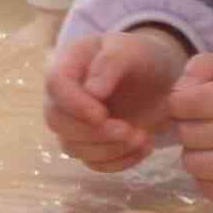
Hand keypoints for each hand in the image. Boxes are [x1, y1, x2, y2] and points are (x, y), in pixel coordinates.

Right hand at [44, 28, 185, 171]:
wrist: (157, 77)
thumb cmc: (140, 57)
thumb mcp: (131, 50)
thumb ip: (110, 64)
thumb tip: (91, 91)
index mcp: (69, 64)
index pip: (55, 85)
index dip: (74, 104)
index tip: (102, 115)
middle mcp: (64, 96)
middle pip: (57, 121)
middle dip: (91, 132)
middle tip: (127, 130)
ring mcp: (75, 123)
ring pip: (72, 147)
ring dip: (107, 150)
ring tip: (142, 138)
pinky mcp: (92, 144)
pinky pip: (94, 163)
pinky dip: (119, 162)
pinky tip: (144, 148)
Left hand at [168, 54, 212, 204]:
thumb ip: (206, 66)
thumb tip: (178, 90)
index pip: (189, 102)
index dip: (177, 103)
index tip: (186, 105)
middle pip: (188, 135)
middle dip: (186, 128)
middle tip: (201, 125)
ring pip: (194, 165)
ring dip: (194, 154)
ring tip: (210, 145)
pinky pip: (208, 190)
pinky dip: (206, 179)